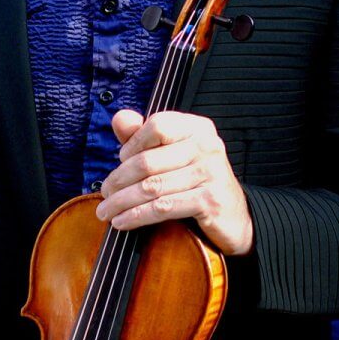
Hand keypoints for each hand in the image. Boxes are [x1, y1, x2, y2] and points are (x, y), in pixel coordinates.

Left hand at [95, 109, 253, 255]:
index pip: (157, 126)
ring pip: (152, 187)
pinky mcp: (210, 200)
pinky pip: (163, 207)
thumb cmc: (197, 182)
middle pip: (149, 160)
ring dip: (122, 202)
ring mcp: (211, 173)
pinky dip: (137, 216)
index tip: (119, 161)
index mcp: (198, 128)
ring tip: (106, 211)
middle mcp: (207, 145)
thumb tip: (119, 117)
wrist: (234, 216)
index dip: (132, 144)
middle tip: (104, 194)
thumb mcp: (173, 154)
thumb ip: (144, 136)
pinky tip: (123, 222)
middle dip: (119, 180)